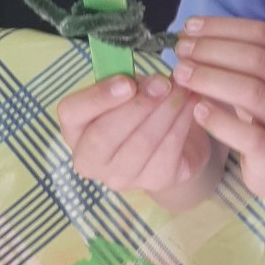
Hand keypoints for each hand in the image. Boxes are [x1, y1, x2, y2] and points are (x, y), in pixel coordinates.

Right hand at [57, 73, 211, 196]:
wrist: (177, 143)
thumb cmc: (143, 109)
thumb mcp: (131, 91)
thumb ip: (130, 84)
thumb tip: (152, 82)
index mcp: (76, 128)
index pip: (72, 113)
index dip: (98, 97)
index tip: (127, 82)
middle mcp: (90, 159)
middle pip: (105, 134)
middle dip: (138, 106)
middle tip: (164, 84)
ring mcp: (120, 177)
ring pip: (141, 143)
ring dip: (166, 111)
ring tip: (184, 89)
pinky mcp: (155, 181)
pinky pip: (168, 151)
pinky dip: (182, 124)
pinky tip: (193, 105)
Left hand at [170, 17, 264, 203]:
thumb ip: (239, 58)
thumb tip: (191, 35)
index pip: (263, 34)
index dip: (223, 28)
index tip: (189, 28)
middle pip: (256, 59)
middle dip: (212, 51)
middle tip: (181, 53)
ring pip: (252, 92)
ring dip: (210, 79)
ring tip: (181, 75)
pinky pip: (246, 134)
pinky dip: (218, 120)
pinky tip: (197, 110)